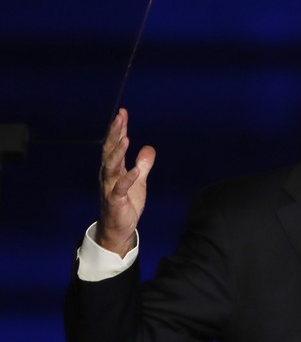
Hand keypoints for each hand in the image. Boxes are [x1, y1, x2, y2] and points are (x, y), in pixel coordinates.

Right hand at [95, 108, 155, 256]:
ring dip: (118, 152)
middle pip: (110, 150)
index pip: (115, 145)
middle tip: (119, 117)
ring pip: (111, 166)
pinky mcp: (115, 200)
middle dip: (115, 133)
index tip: (123, 113)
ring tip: (125, 138)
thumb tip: (148, 148)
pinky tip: (135, 170)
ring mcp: (111, 187)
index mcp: (114, 169)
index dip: (119, 129)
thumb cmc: (126, 204)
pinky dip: (128, 178)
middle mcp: (109, 175)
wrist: (118, 228)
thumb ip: (143, 164)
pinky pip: (120, 188)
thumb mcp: (139, 181)